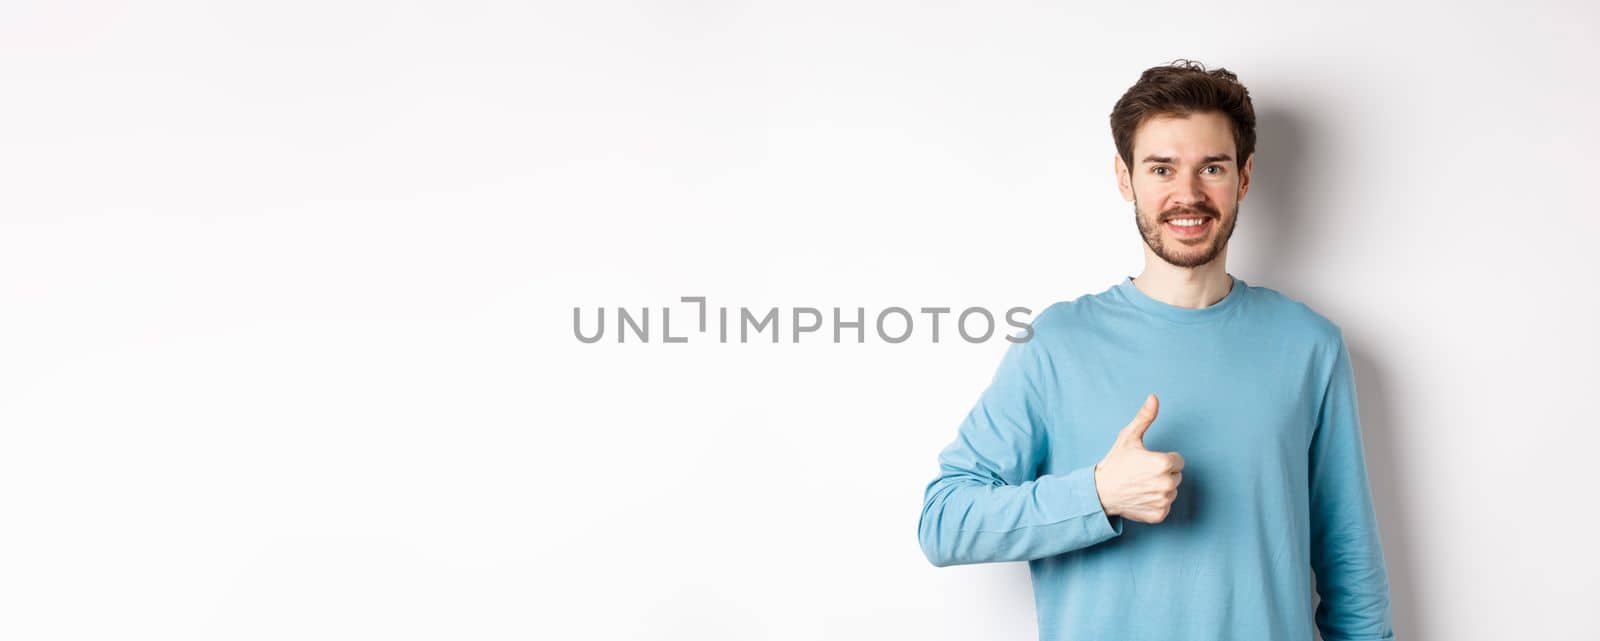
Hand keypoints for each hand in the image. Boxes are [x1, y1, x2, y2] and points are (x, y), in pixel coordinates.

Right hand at [1093, 393, 1184, 523]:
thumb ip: (1145, 417)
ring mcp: (1164, 500)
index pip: (1178, 460)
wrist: (1100, 491)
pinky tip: (1141, 497)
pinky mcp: (1159, 514)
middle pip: (1176, 476)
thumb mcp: (1129, 437)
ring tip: (1141, 485)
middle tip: (1142, 473)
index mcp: (1164, 463)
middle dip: (1163, 474)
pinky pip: (1166, 506)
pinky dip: (1156, 503)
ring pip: (1172, 491)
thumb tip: (1154, 397)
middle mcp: (1167, 483)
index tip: (1147, 462)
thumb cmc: (1115, 463)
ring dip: (1160, 488)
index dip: (1163, 459)